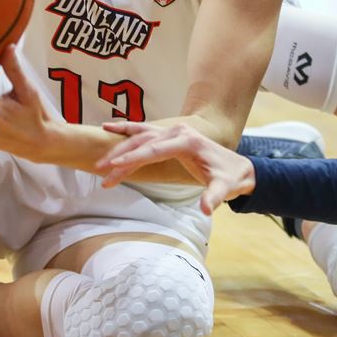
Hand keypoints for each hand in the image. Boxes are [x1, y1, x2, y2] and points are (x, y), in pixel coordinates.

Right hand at [95, 121, 255, 214]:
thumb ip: (214, 197)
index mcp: (187, 141)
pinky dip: (126, 129)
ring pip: (140, 136)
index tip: (114, 166)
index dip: (134, 158)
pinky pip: (143, 130)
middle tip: (100, 171)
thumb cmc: (229, 177)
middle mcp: (178, 131)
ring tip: (99, 162)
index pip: (155, 150)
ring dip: (119, 147)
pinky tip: (108, 126)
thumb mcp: (224, 188)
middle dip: (120, 157)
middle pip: (143, 143)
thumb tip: (206, 209)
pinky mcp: (169, 134)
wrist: (238, 166)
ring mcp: (173, 130)